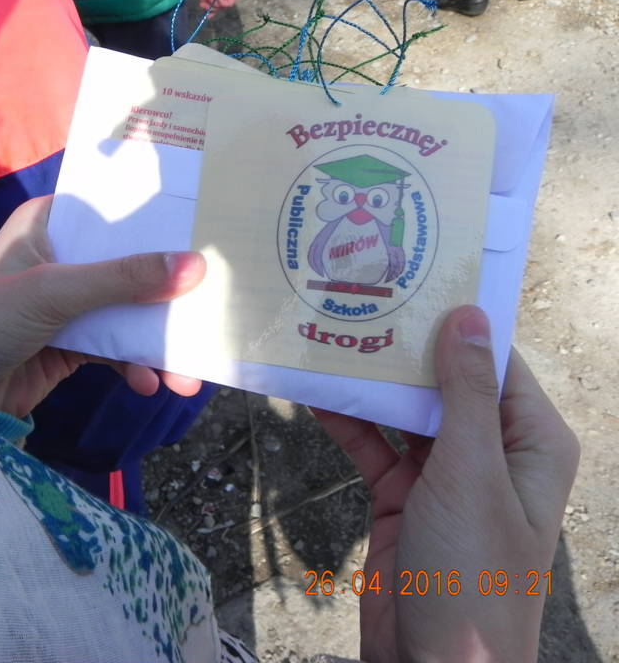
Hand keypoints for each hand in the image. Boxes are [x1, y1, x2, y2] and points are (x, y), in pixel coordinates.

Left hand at [0, 196, 204, 416]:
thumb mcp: (50, 294)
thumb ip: (121, 280)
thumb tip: (194, 266)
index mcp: (49, 223)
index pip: (116, 213)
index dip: (162, 222)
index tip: (214, 231)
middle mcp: (61, 257)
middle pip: (131, 266)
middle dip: (169, 296)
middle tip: (214, 310)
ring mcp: (66, 302)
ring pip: (128, 312)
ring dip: (157, 341)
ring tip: (187, 375)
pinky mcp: (69, 343)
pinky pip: (116, 347)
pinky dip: (135, 364)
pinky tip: (148, 383)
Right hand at [197, 0, 239, 16]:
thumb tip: (203, 6)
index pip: (215, 4)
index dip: (211, 11)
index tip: (207, 16)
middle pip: (218, 7)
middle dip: (211, 8)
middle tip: (206, 6)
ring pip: (221, 6)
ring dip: (214, 3)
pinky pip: (227, 3)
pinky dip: (221, 1)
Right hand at [314, 306, 578, 661]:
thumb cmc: (472, 569)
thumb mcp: (472, 472)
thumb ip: (466, 393)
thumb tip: (469, 315)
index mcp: (529, 440)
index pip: (495, 361)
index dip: (458, 320)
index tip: (414, 273)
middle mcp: (490, 450)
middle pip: (444, 380)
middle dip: (404, 344)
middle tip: (357, 294)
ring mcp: (443, 474)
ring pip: (404, 410)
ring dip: (371, 379)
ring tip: (329, 329)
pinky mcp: (400, 495)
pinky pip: (372, 445)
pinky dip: (346, 419)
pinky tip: (313, 388)